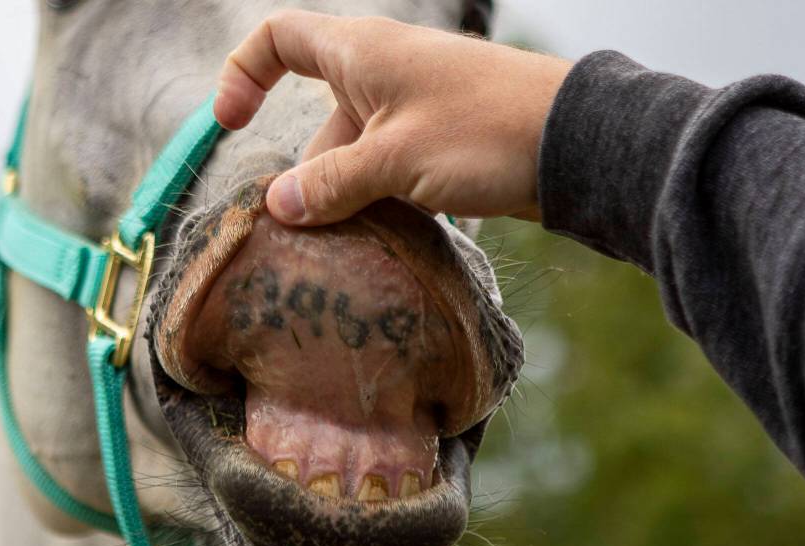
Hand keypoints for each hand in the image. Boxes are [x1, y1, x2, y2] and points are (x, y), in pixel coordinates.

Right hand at [215, 10, 571, 224]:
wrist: (574, 144)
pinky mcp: (437, 144)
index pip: (280, 39)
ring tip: (346, 246)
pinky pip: (386, 171)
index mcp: (360, 52)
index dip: (243, 73)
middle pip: (315, 119)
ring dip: (343, 198)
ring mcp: (411, 111)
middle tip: (302, 230)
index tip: (229, 123)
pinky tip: (384, 241)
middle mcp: (381, 75)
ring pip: (353, 154)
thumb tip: (276, 206)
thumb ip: (329, 183)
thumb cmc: (482, 131)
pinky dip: (377, 202)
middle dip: (305, 174)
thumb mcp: (392, 159)